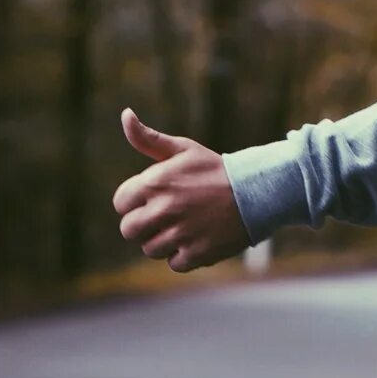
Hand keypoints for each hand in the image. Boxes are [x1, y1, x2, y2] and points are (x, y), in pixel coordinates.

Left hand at [113, 108, 250, 272]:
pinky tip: (197, 238)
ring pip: (150, 249)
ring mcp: (180, 234)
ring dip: (163, 241)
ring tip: (184, 226)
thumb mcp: (182, 149)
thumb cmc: (214, 169)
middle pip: (129, 230)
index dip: (133, 202)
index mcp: (154, 182)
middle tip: (164, 216)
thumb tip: (125, 114)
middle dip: (143, 225)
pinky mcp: (196, 254)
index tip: (151, 198)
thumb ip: (148, 138)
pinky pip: (174, 263)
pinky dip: (183, 255)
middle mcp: (163, 209)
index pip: (120, 203)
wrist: (256, 191)